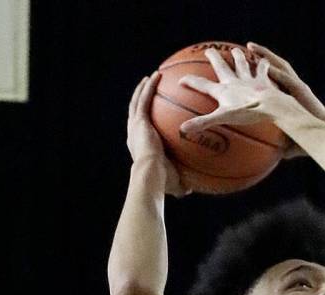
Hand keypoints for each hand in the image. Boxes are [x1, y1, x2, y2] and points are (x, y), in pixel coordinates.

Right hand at [126, 73, 188, 197]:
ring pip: (138, 101)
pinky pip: (145, 99)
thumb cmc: (162, 183)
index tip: (152, 113)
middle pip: (137, 110)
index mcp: (140, 146)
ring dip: (145, 88)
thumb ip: (181, 184)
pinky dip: (149, 87)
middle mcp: (134, 133)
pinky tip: (157, 76)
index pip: (141, 129)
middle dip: (142, 98)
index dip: (145, 119)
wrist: (151, 176)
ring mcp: (135, 126)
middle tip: (149, 88)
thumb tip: (190, 189)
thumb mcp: (173, 183)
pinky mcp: (140, 121)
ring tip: (153, 77)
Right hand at [179, 49, 299, 140]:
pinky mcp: (264, 81)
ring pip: (242, 63)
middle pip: (221, 66)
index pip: (202, 85)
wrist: (271, 105)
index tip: (180, 80)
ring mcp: (249, 79)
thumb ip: (203, 123)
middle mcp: (234, 81)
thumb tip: (183, 129)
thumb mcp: (223, 119)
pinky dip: (263, 64)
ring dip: (238, 56)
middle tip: (208, 50)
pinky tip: (265, 60)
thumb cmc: (247, 113)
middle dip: (214, 58)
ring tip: (235, 50)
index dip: (190, 82)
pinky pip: (263, 69)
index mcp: (223, 91)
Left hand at [243, 43, 324, 156]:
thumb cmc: (313, 136)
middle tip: (248, 47)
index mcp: (294, 94)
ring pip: (280, 66)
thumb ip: (287, 143)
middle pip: (277, 65)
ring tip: (250, 48)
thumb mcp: (295, 137)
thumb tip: (281, 155)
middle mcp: (296, 87)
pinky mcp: (301, 91)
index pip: (278, 76)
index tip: (252, 61)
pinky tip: (262, 64)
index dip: (266, 68)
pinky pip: (285, 77)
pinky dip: (273, 70)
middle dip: (263, 55)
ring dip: (265, 56)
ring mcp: (299, 87)